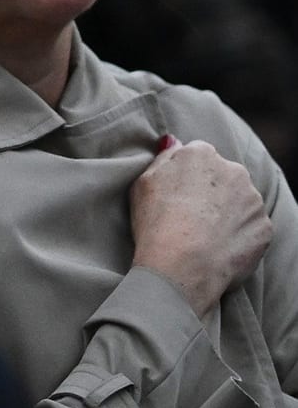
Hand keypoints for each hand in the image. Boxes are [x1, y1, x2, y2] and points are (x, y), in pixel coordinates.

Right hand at [131, 135, 270, 316]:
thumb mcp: (143, 182)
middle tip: (189, 215)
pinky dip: (238, 235)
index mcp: (202, 155)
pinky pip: (251, 227)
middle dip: (211, 190)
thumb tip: (174, 142)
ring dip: (227, 212)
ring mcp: (253, 200)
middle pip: (223, 176)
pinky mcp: (264, 227)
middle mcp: (234, 171)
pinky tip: (217, 247)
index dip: (185, 175)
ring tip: (203, 235)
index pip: (198, 155)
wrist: (182, 265)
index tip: (176, 194)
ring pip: (240, 201)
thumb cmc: (156, 222)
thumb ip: (163, 158)